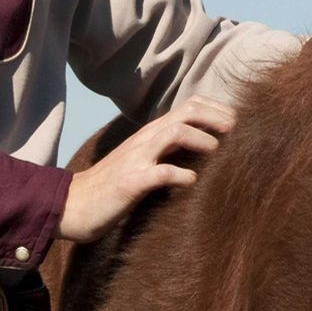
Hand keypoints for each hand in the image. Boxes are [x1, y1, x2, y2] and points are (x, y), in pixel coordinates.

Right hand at [56, 96, 235, 243]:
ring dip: (202, 139)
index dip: (217, 109)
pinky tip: (192, 183)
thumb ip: (168, 151)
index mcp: (151, 134)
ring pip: (174, 132)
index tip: (238, 123)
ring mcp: (136, 159)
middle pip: (187, 111)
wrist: (73, 205)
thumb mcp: (144, 161)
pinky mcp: (130, 183)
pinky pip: (160, 173)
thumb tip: (205, 148)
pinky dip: (181, 175)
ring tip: (219, 153)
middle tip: (238, 132)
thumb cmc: (112, 186)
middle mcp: (145, 140)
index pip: (189, 105)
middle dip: (217, 117)